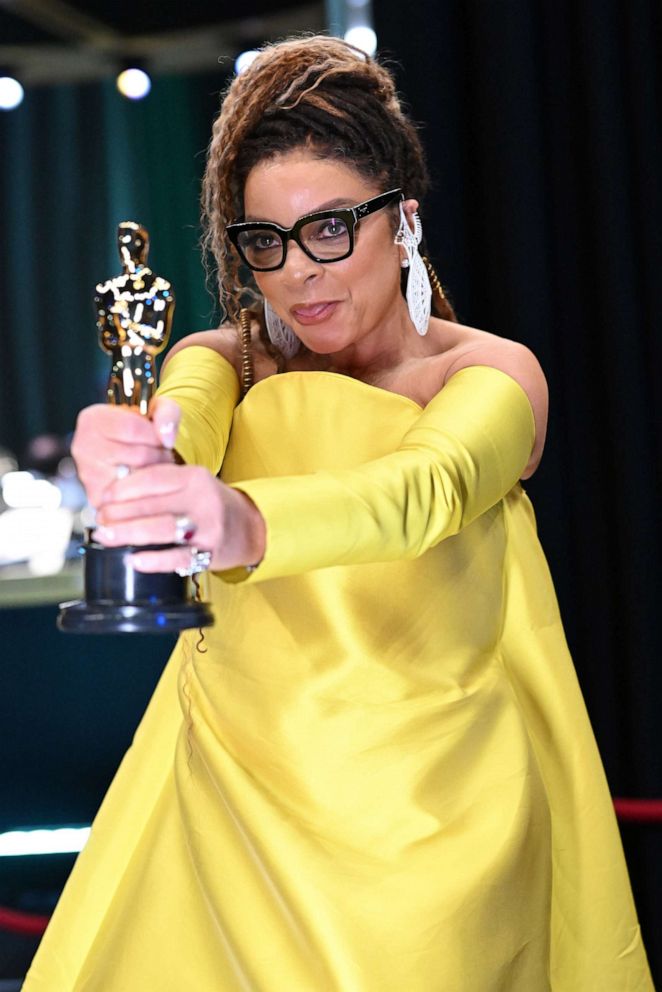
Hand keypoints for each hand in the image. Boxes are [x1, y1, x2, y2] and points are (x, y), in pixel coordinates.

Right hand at [71, 397, 180, 507]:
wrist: (130, 451)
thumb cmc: (143, 429)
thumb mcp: (159, 409)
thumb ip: (167, 414)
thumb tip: (167, 438)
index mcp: (92, 419)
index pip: (133, 428)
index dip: (156, 435)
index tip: (161, 437)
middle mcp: (83, 446)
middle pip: (139, 456)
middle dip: (159, 456)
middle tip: (161, 454)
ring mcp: (88, 475)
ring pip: (138, 480)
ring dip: (155, 475)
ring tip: (155, 466)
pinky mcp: (97, 498)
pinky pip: (132, 499)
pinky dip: (146, 492)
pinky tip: (146, 482)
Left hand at [94, 464, 265, 573]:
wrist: (248, 528)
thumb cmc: (209, 505)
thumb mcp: (190, 484)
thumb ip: (160, 485)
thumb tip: (112, 494)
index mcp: (194, 477)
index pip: (152, 478)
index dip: (123, 488)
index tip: (103, 497)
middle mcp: (202, 500)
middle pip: (152, 505)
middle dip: (119, 513)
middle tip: (100, 519)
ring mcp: (207, 527)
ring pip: (161, 529)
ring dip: (128, 533)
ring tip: (107, 536)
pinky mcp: (210, 553)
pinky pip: (177, 558)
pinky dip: (153, 560)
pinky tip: (134, 560)